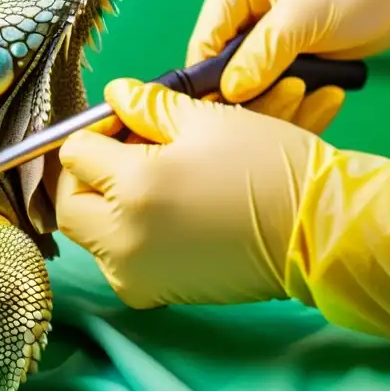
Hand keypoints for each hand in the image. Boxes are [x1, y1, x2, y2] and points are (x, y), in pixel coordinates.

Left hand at [56, 77, 389, 390]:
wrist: (319, 233)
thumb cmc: (268, 168)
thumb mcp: (206, 121)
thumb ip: (147, 106)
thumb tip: (114, 96)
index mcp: (132, 188)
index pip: (75, 154)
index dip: (97, 130)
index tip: (124, 122)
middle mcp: (122, 240)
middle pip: (71, 203)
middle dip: (88, 174)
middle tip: (122, 153)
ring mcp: (135, 275)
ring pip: (90, 234)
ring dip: (106, 204)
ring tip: (150, 178)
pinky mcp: (153, 294)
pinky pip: (117, 260)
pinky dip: (128, 233)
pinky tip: (163, 209)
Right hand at [187, 0, 389, 102]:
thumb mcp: (308, 19)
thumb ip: (264, 54)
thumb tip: (229, 91)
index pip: (204, 39)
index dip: (213, 77)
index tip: (236, 110)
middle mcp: (236, 0)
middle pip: (218, 61)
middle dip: (246, 87)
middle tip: (284, 98)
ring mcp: (253, 25)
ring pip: (240, 75)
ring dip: (269, 93)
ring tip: (306, 92)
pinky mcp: (271, 45)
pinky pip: (262, 78)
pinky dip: (281, 91)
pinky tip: (308, 93)